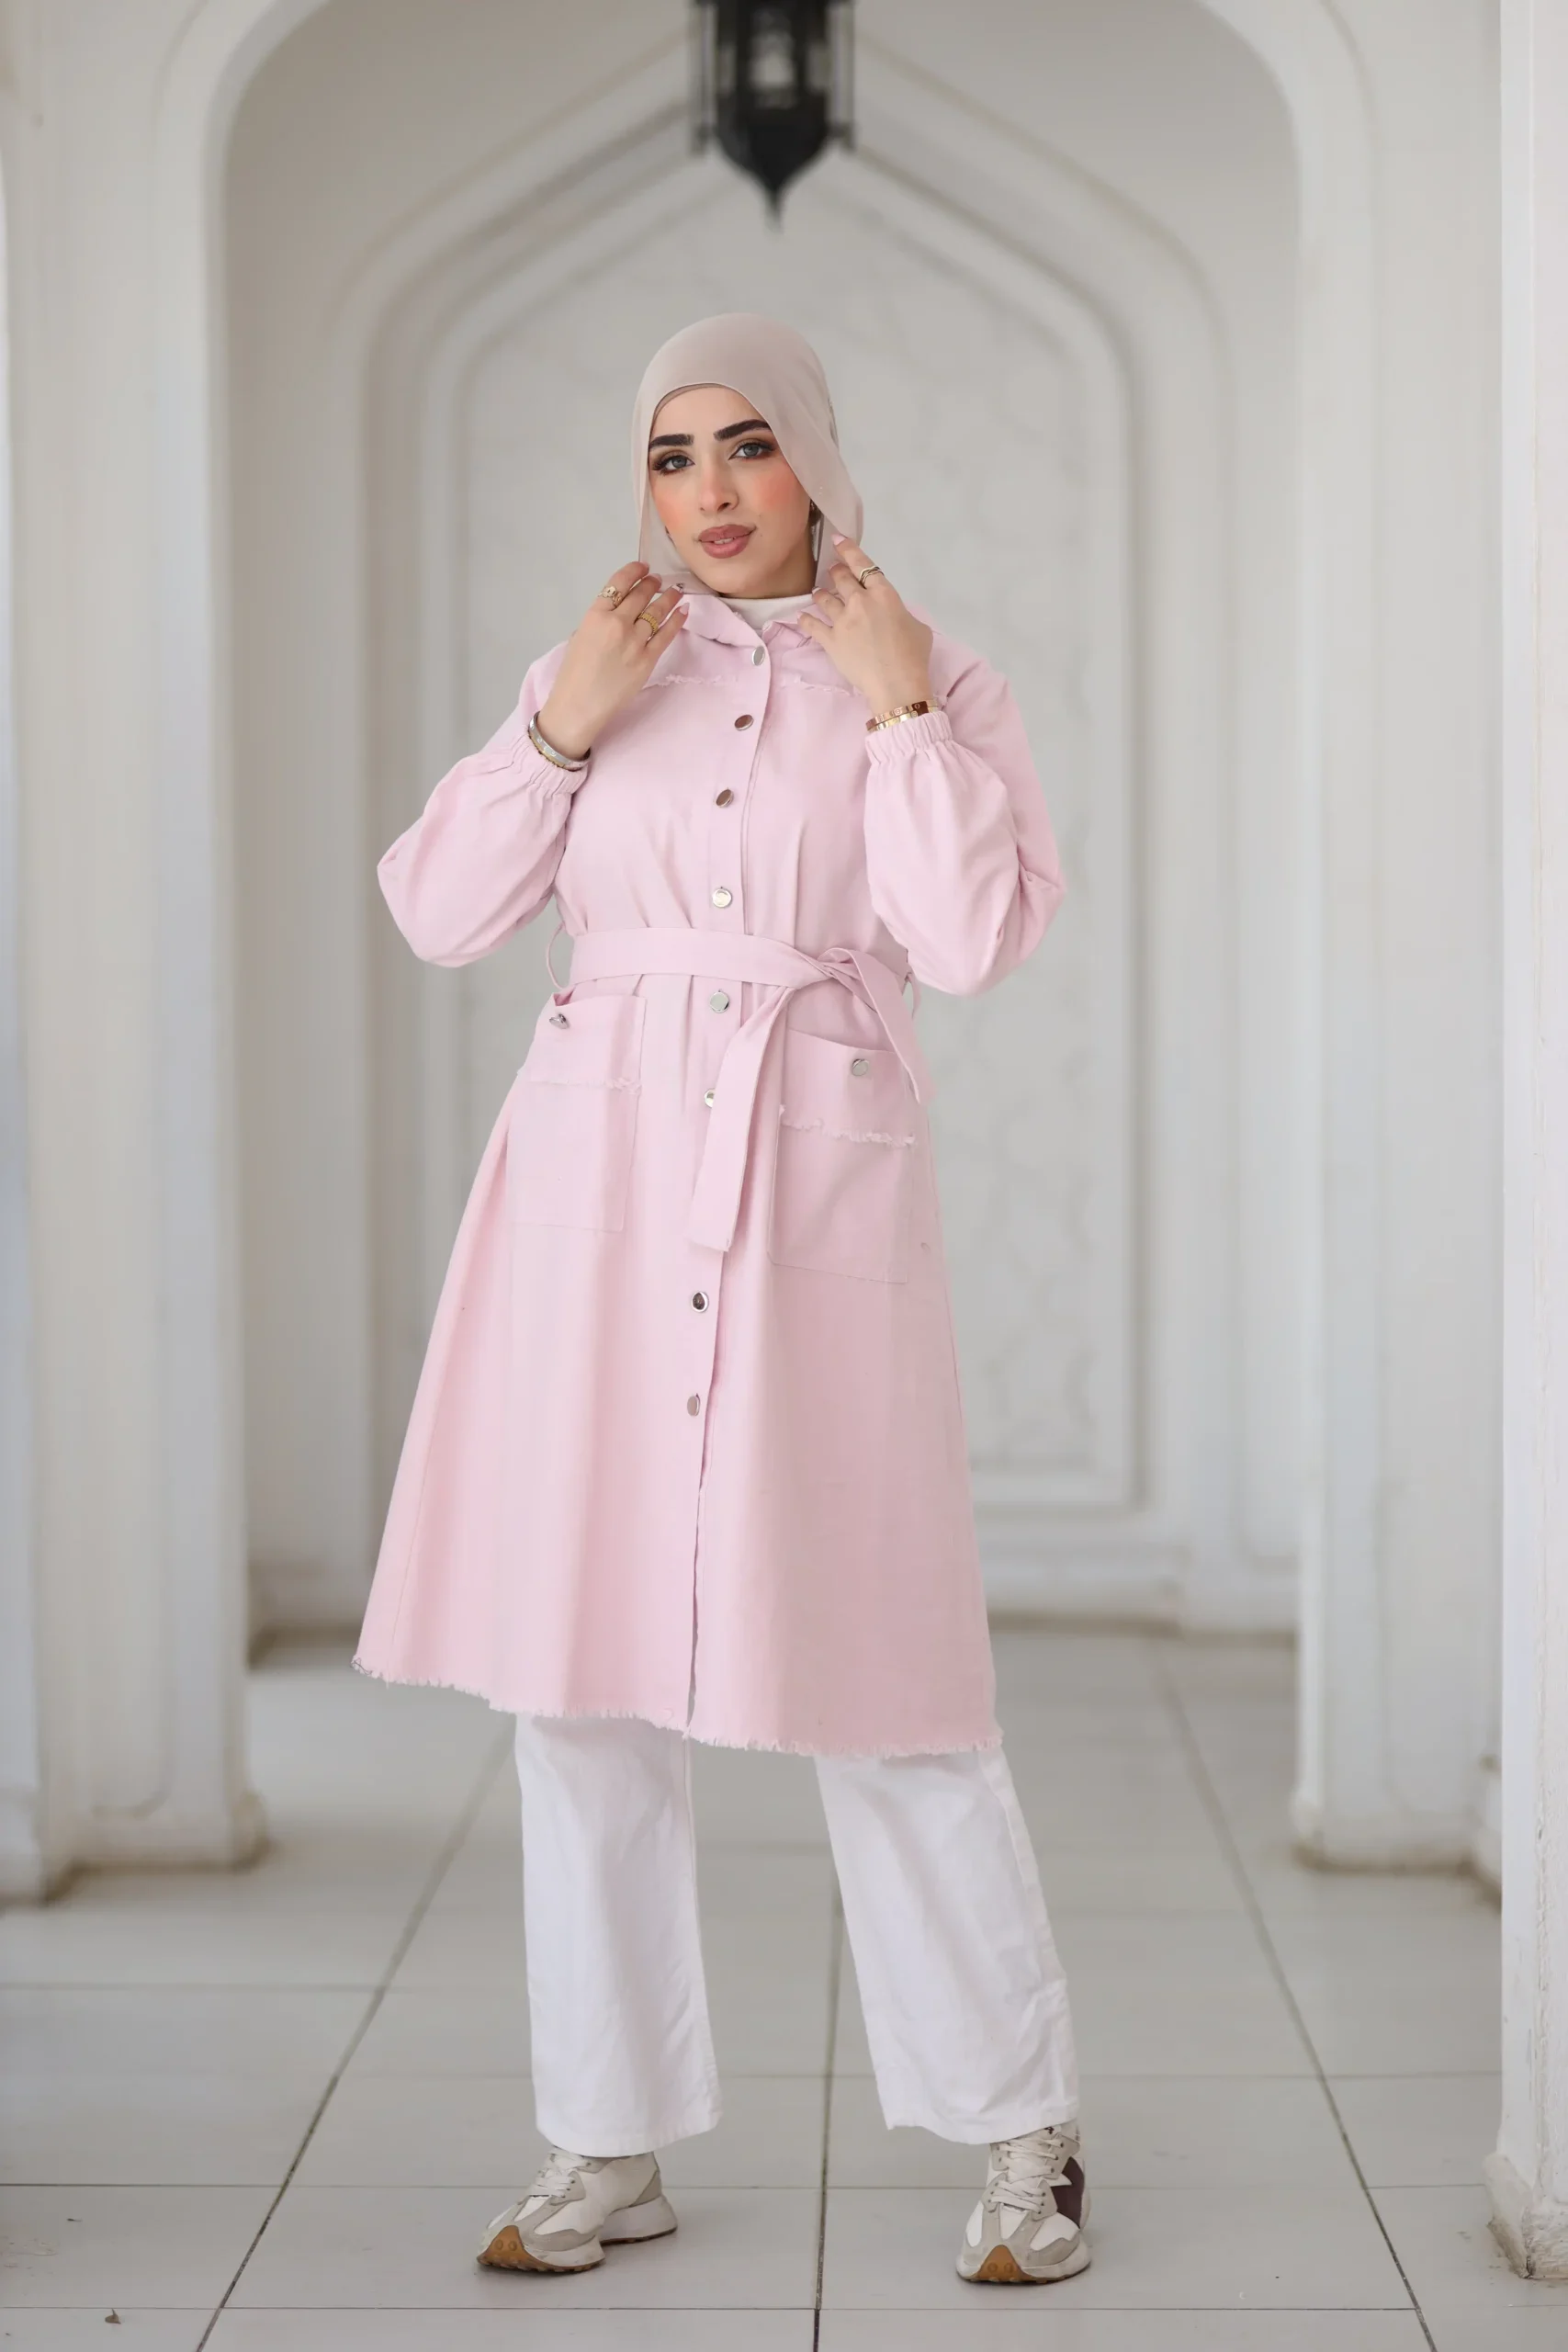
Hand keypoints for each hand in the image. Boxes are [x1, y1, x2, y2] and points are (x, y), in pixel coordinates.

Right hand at [536, 562, 687, 758]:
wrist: (579, 705)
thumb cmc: (573, 674)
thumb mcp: (579, 636)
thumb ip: (599, 621)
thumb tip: (618, 614)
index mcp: (595, 615)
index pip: (619, 583)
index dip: (634, 571)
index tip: (643, 567)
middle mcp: (617, 623)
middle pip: (641, 595)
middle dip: (652, 583)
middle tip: (659, 580)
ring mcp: (635, 641)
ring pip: (657, 611)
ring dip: (668, 597)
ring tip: (675, 590)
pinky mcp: (648, 659)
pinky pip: (667, 634)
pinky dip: (677, 619)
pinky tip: (684, 610)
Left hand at [795, 537, 933, 712]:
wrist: (896, 684)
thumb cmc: (913, 656)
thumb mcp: (917, 626)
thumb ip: (901, 613)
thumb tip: (893, 615)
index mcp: (884, 594)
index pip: (863, 564)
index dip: (848, 549)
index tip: (837, 540)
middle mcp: (860, 601)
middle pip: (841, 578)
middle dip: (835, 572)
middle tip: (833, 572)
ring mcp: (842, 620)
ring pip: (824, 599)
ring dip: (820, 594)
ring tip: (818, 594)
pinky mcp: (830, 641)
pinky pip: (812, 625)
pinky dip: (806, 620)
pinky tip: (802, 617)